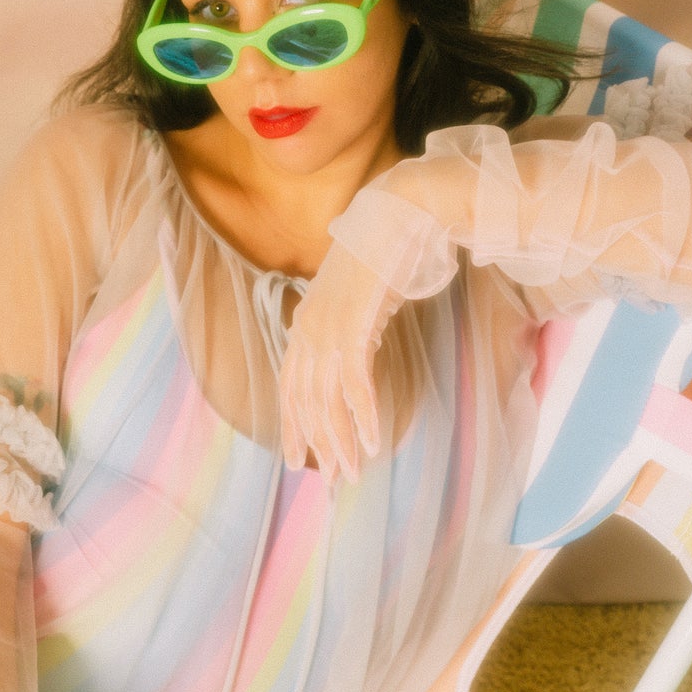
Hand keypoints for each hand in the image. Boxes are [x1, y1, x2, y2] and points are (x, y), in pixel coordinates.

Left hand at [278, 239, 401, 482]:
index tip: (300, 459)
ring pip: (327, 399)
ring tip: (353, 470)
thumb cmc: (386, 255)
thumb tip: (352, 360)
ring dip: (341, 439)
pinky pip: (355, 383)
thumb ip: (348, 329)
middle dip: (319, 443)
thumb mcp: (358, 299)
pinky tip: (373, 439)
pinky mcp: (355, 326)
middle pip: (305, 400)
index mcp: (306, 323)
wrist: (401, 212)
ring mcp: (329, 327)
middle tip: (334, 479)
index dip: (294, 425)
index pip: (290, 386)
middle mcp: (309, 328)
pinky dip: (363, 415)